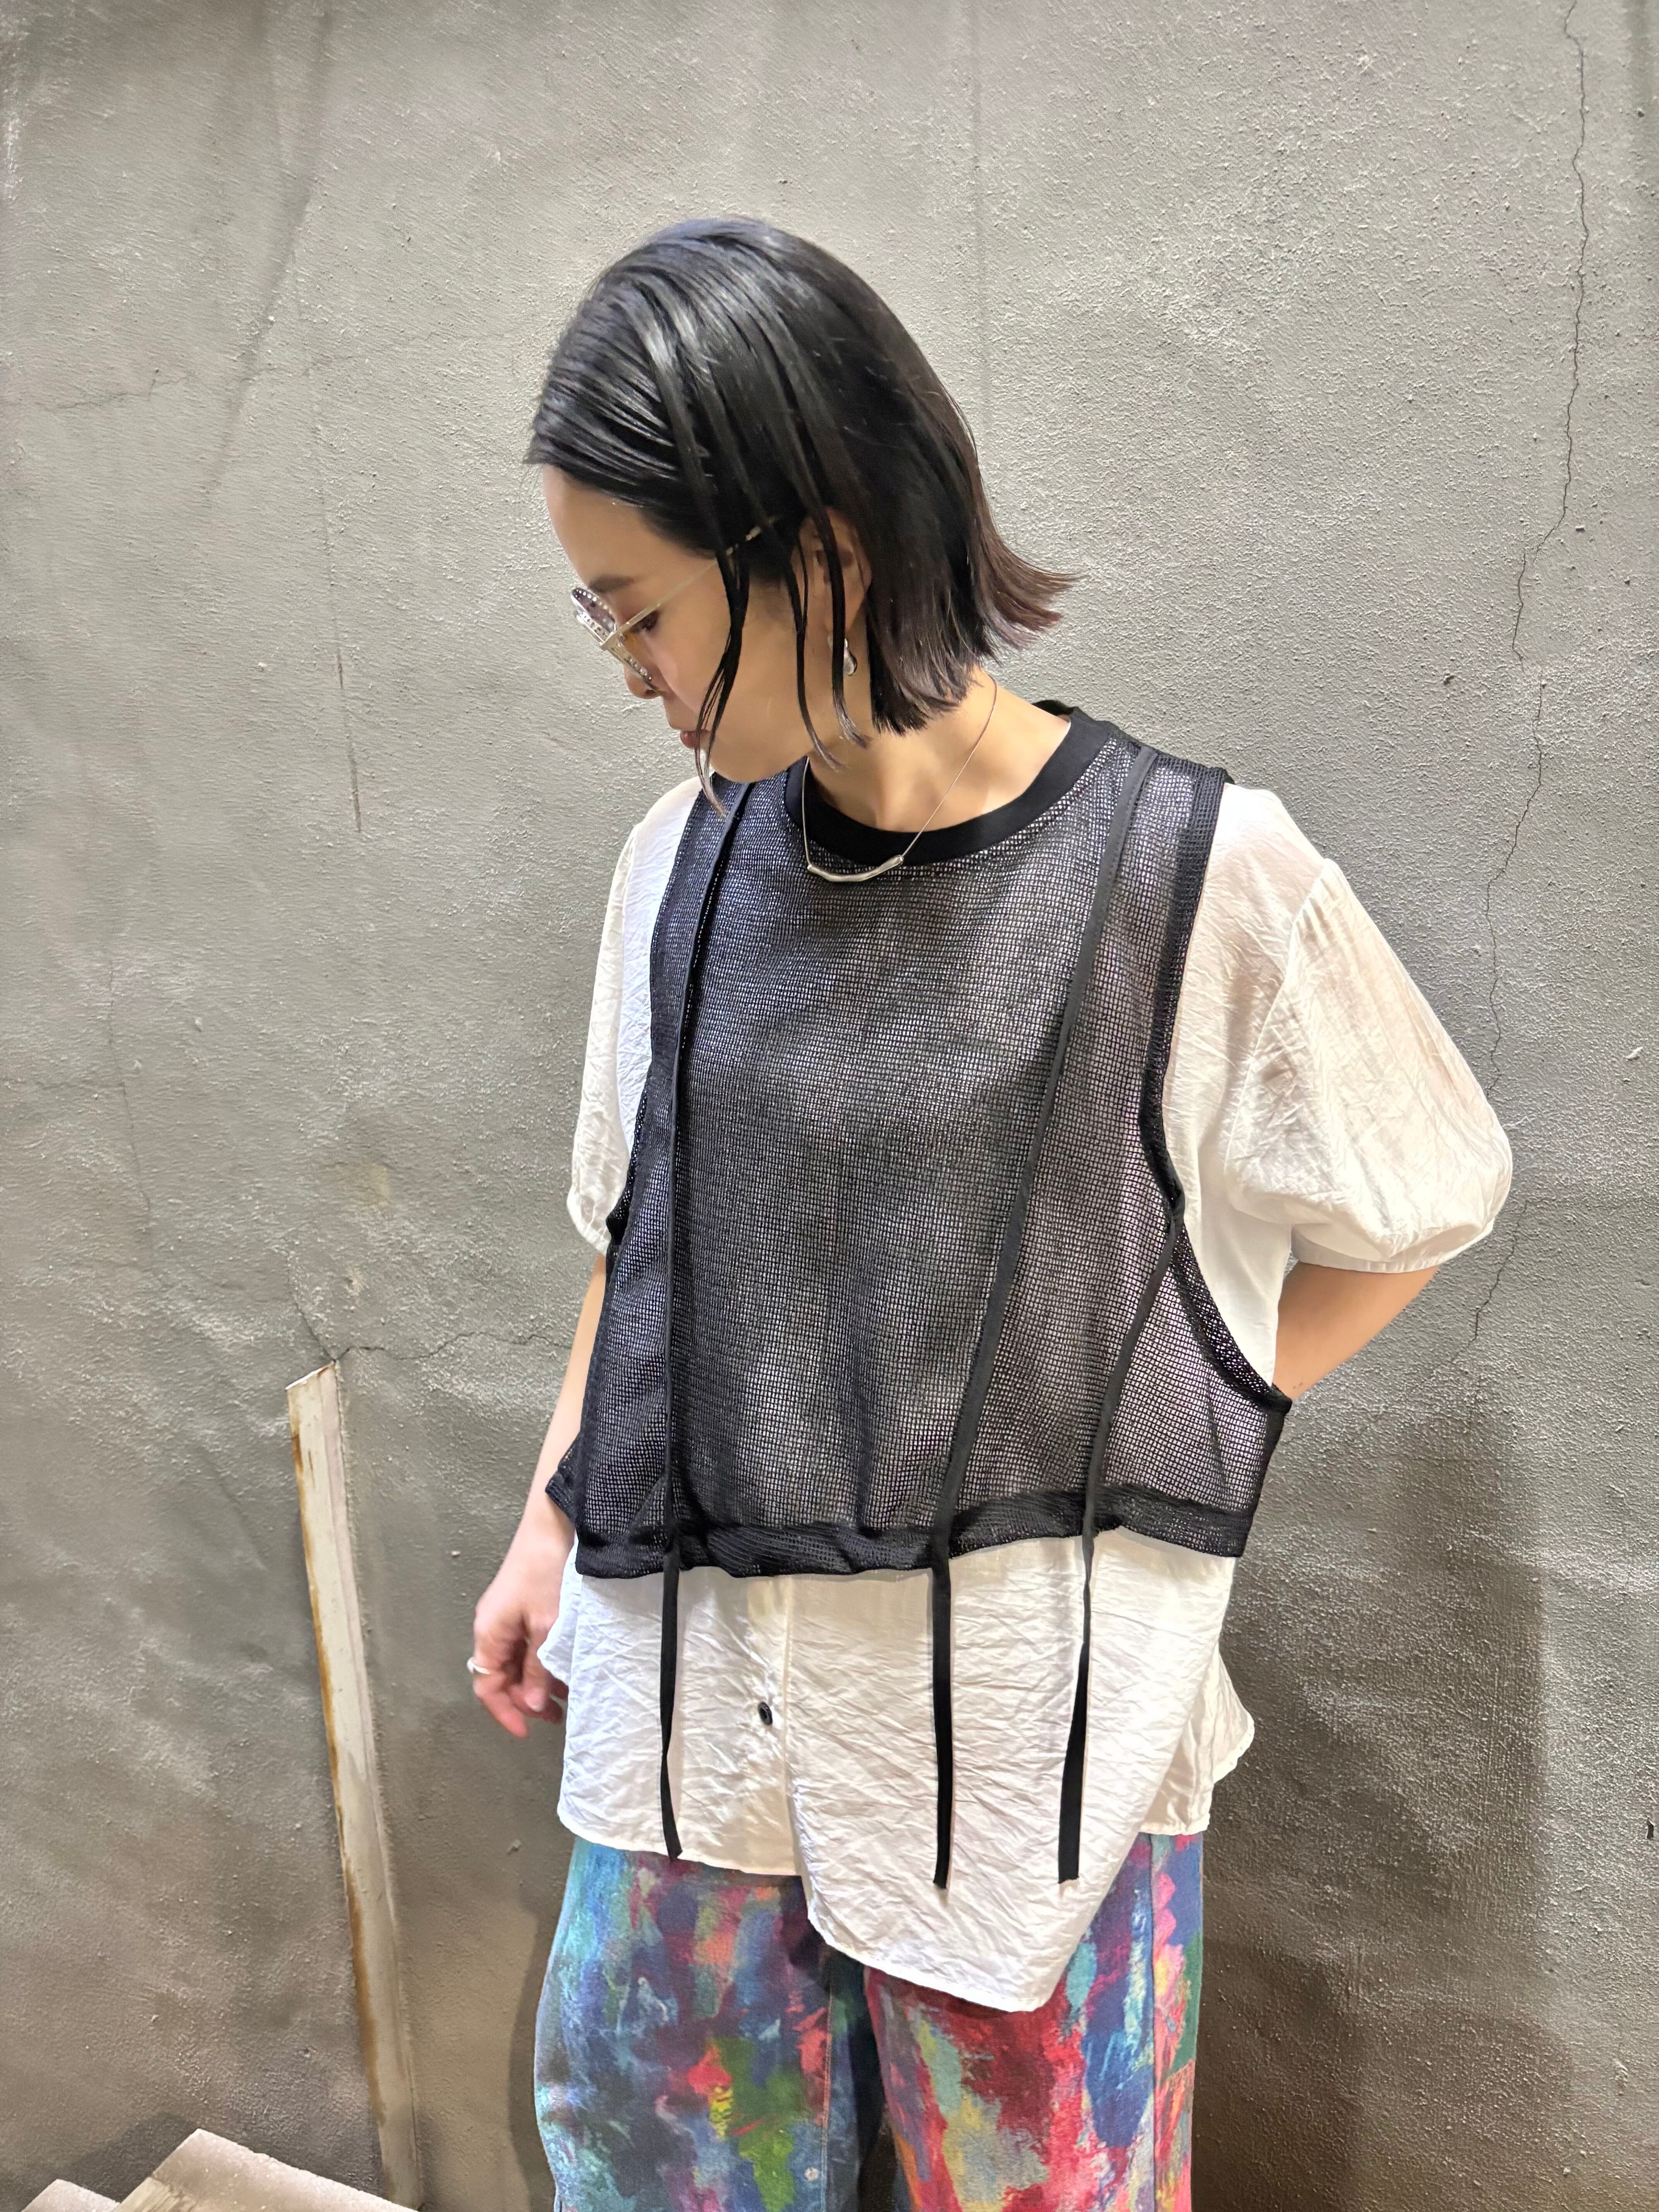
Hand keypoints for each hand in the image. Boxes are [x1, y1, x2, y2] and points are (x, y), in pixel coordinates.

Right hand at [470, 1515, 572, 1737]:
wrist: (555, 1523)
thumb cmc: (547, 1573)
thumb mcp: (546, 1626)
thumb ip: (538, 1667)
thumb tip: (532, 1704)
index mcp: (489, 1633)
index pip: (487, 1686)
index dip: (505, 1712)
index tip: (527, 1732)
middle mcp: (492, 1627)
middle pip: (502, 1677)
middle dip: (526, 1699)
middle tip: (557, 1713)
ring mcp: (507, 1616)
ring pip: (516, 1662)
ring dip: (537, 1681)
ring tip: (566, 1695)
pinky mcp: (522, 1606)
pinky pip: (526, 1644)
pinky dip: (542, 1661)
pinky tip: (564, 1668)